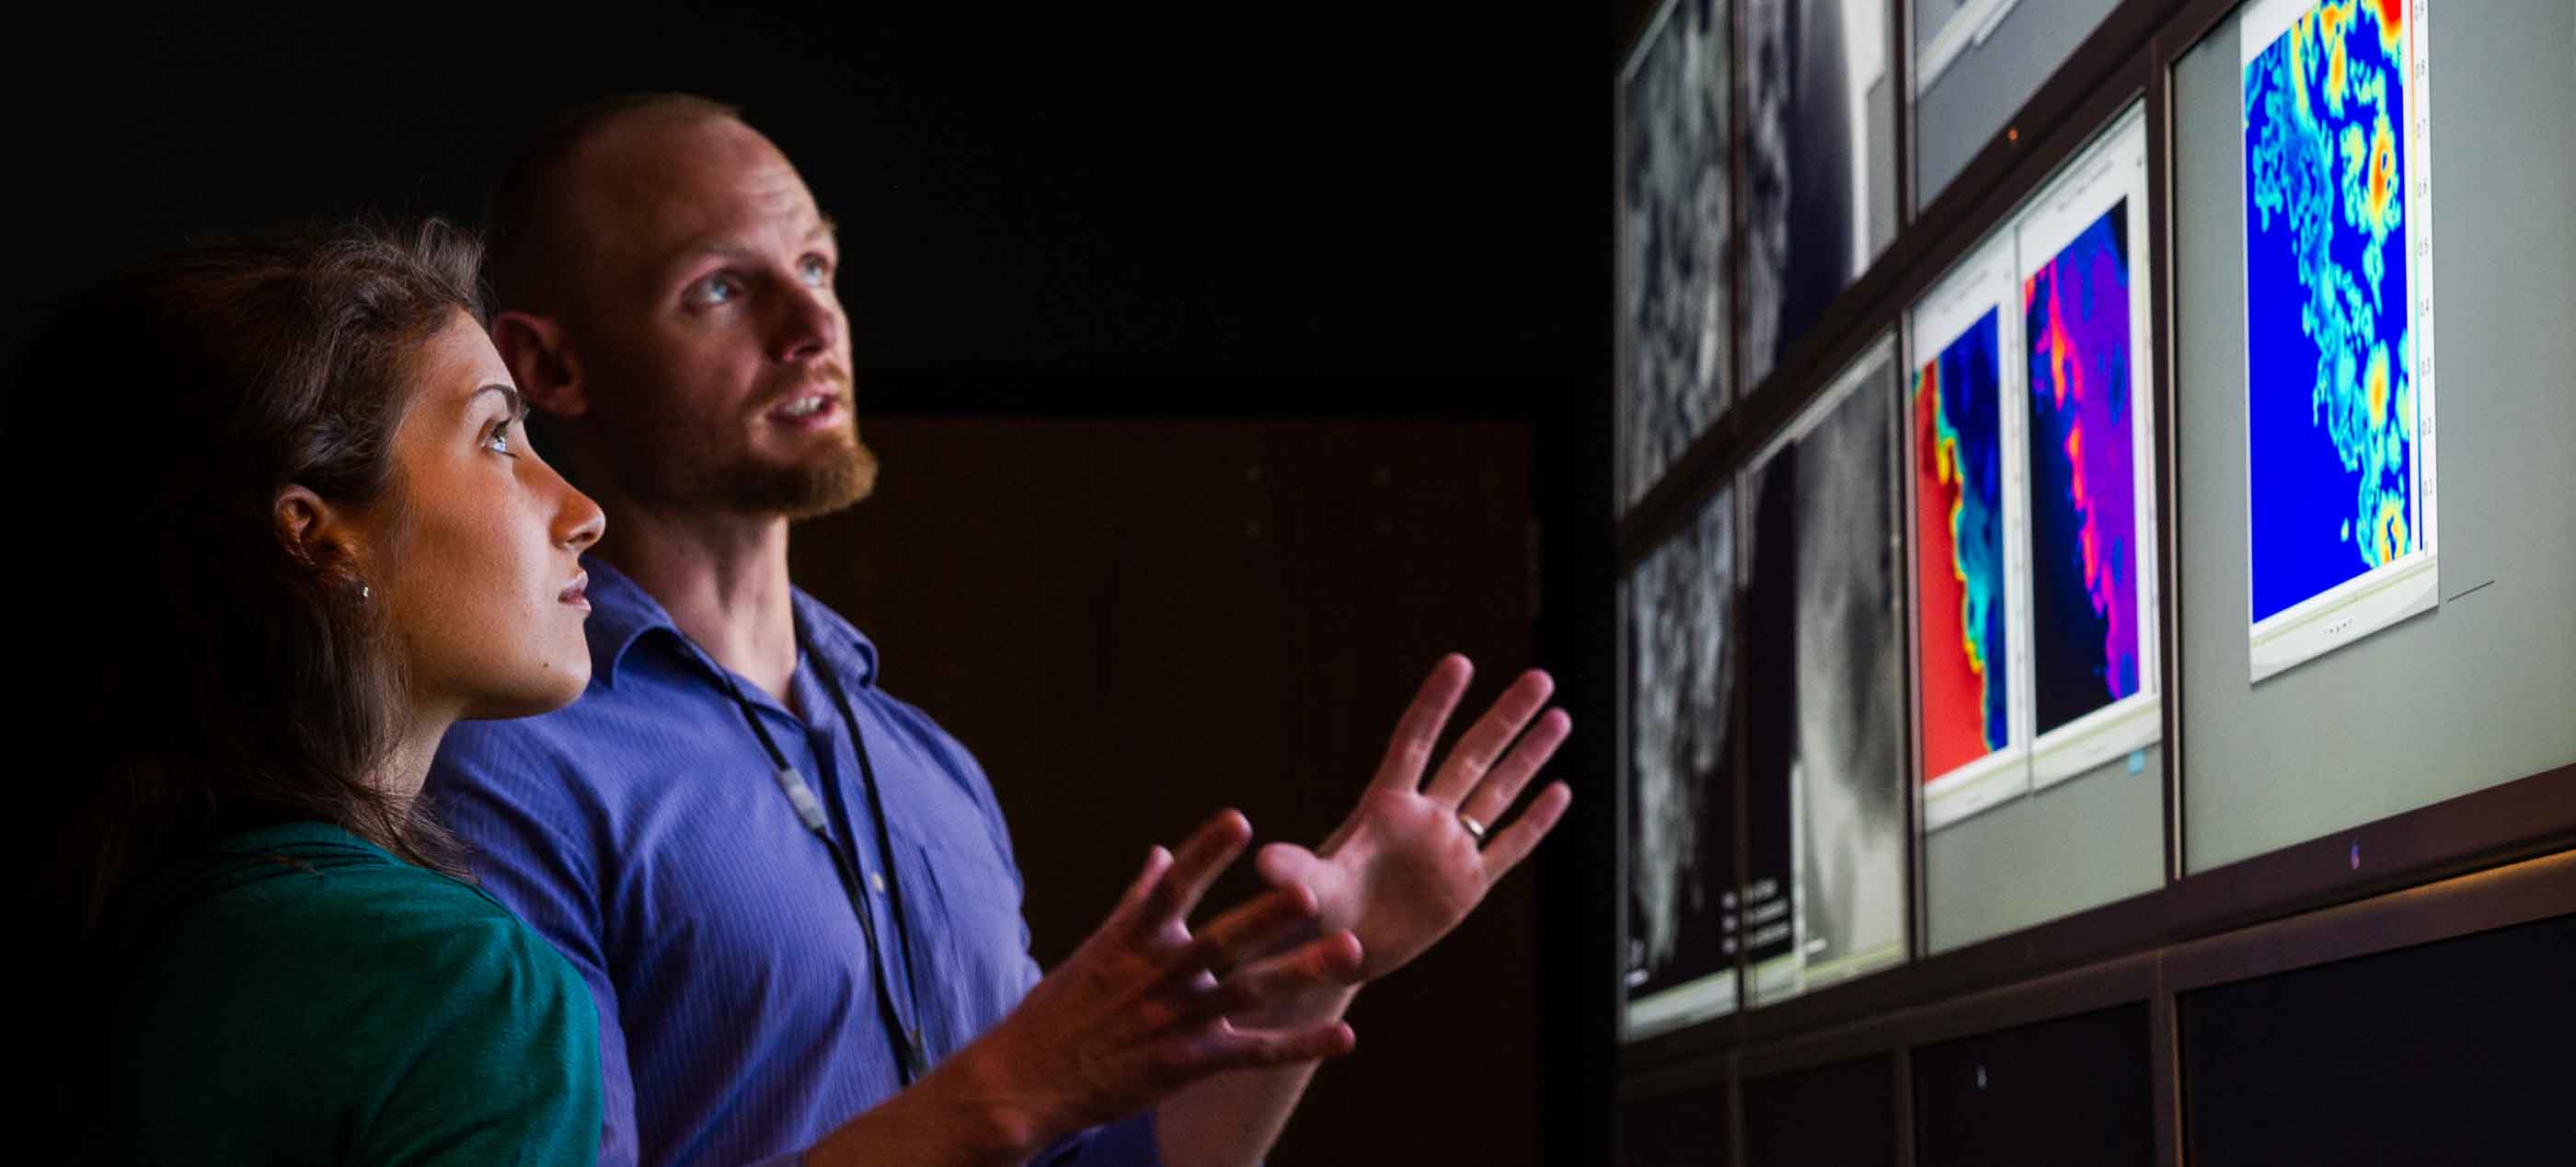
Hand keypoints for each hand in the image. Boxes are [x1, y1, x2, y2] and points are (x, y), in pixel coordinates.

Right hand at [936, 810, 1366, 1152]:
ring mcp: (1177, 1021)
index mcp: (1134, 940)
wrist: (1027, 1080)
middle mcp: (1160, 976)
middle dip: (1266, 919)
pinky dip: (1300, 1045)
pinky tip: (1344, 1035)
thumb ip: (1137, 899)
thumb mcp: (1096, 947)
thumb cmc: (1060, 1009)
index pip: (1173, 887)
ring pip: (1249, 993)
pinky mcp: (1189, 1064)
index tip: (1238, 819)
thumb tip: (1158, 850)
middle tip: (1311, 894)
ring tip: (1351, 952)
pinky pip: (1255, 1053)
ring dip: (1301, 973)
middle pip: (1221, 942)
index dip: (1204, 853)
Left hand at [1256, 654, 1572, 982]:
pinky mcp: (1468, 885)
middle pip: (1472, 754)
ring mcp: (1449, 849)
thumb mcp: (1305, 893)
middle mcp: (1423, 818)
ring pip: (1498, 791)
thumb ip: (1295, 873)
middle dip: (1506, 717)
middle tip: (1541, 678)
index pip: (1416, 742)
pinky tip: (1561, 790)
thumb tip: (1265, 862)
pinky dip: (1536, 820)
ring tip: (1560, 715)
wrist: (1335, 953)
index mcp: (1383, 807)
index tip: (1460, 662)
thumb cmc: (1311, 915)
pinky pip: (1509, 846)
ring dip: (1530, 756)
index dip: (1436, 703)